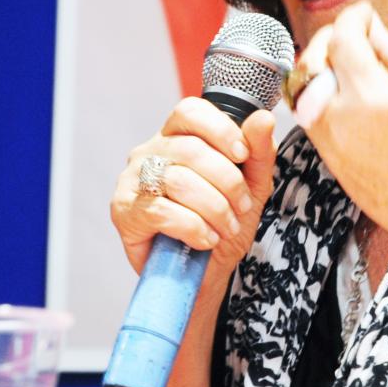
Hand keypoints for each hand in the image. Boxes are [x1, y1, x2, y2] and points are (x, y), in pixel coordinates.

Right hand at [109, 99, 276, 279]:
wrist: (204, 275)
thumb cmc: (223, 224)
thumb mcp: (252, 186)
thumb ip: (258, 151)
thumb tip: (263, 118)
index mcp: (177, 137)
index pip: (190, 111)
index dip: (220, 129)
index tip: (243, 155)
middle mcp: (149, 152)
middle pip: (190, 149)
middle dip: (227, 181)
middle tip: (242, 206)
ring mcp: (132, 180)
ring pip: (178, 180)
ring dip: (214, 208)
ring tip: (227, 228)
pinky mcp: (124, 212)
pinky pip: (161, 211)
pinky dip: (194, 227)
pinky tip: (206, 239)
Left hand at [301, 2, 387, 250]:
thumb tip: (370, 26)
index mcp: (371, 95)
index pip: (343, 38)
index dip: (352, 17)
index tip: (364, 13)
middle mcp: (340, 117)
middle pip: (313, 58)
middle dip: (330, 38)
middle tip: (354, 34)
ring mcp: (328, 140)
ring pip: (303, 86)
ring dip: (319, 65)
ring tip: (348, 63)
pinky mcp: (326, 158)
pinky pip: (308, 113)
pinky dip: (318, 94)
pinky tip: (345, 94)